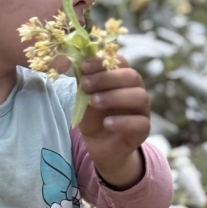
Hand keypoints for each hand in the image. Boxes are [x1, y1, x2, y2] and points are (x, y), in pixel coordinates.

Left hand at [78, 56, 149, 187]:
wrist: (98, 146)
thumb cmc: (93, 117)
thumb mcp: (82, 97)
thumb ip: (79, 80)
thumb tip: (63, 61)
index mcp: (122, 79)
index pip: (120, 62)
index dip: (103, 61)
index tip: (84, 66)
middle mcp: (135, 91)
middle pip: (132, 76)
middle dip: (107, 78)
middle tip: (86, 85)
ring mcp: (142, 110)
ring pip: (140, 96)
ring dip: (115, 97)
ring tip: (94, 102)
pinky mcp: (143, 129)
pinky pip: (140, 122)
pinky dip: (123, 121)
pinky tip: (107, 123)